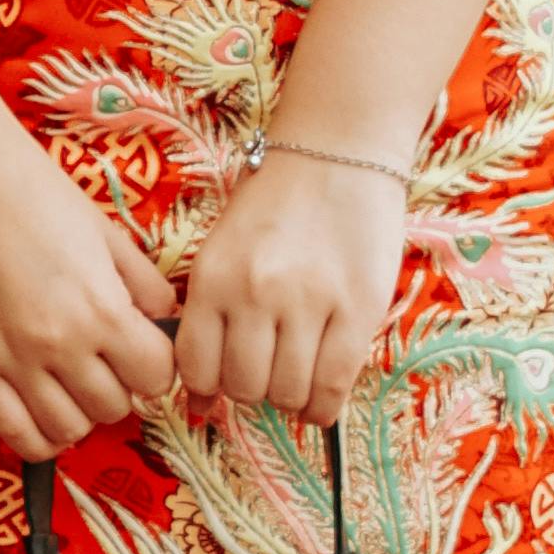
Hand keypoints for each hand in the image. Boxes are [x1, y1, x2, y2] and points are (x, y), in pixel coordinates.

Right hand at [0, 111, 184, 459]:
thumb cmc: (33, 189)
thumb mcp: (104, 230)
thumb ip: (142, 282)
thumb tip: (163, 319)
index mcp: (101, 307)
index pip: (155, 376)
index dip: (154, 364)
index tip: (141, 350)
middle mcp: (59, 344)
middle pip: (114, 408)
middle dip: (118, 387)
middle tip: (103, 360)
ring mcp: (10, 360)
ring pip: (69, 429)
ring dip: (79, 411)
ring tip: (70, 381)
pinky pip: (15, 433)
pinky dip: (38, 435)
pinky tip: (42, 411)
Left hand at [175, 149, 409, 426]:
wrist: (340, 148)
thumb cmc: (277, 201)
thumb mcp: (224, 250)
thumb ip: (208, 320)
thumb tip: (198, 405)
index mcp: (212, 275)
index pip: (197, 370)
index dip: (211, 387)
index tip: (228, 377)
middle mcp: (253, 293)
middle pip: (243, 389)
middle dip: (254, 391)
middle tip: (269, 368)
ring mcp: (307, 302)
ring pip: (287, 394)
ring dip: (291, 397)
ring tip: (300, 371)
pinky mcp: (357, 309)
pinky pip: (333, 387)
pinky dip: (324, 404)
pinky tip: (323, 390)